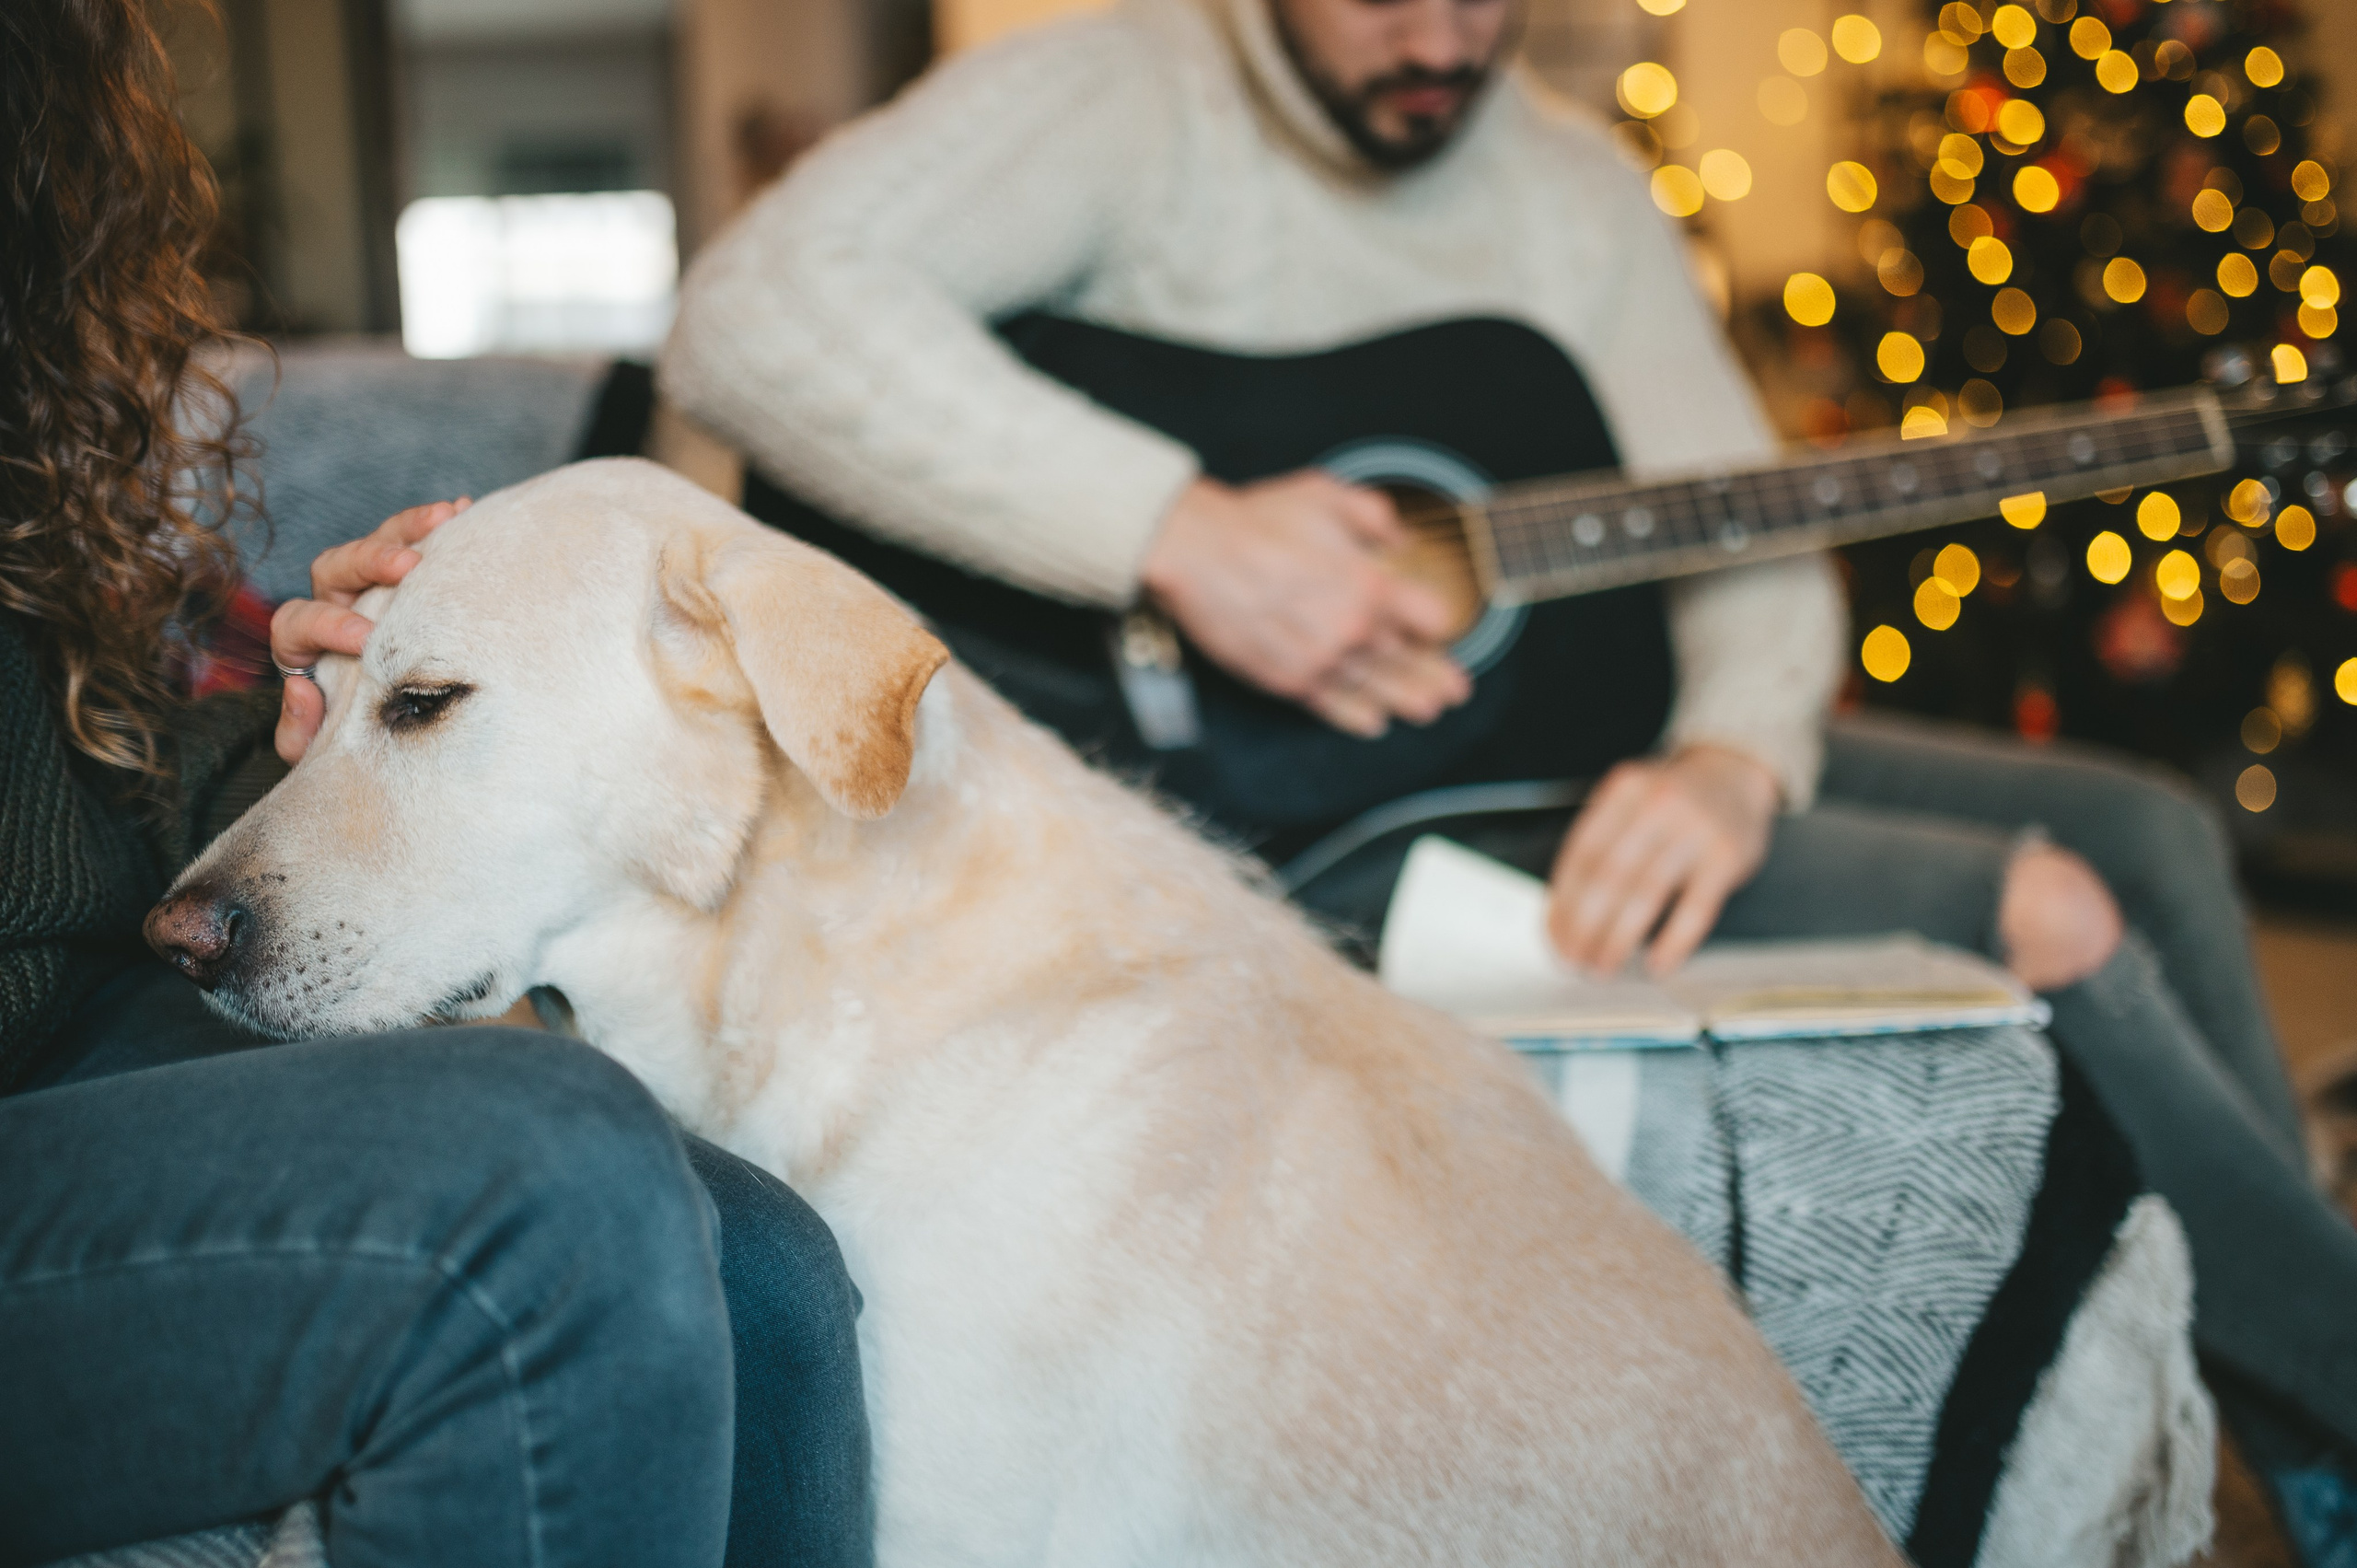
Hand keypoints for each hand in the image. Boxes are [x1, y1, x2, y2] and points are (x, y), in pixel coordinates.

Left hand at [270, 499, 467, 762]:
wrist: (391, 725)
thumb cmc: (357, 734)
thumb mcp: (323, 746)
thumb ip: (301, 731)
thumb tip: (299, 688)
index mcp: (301, 645)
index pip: (299, 623)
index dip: (328, 626)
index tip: (365, 640)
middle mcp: (330, 604)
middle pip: (332, 568)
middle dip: (368, 562)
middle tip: (407, 566)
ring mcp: (368, 583)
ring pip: (374, 542)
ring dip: (407, 528)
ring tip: (447, 516)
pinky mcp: (404, 572)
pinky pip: (413, 537)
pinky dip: (435, 523)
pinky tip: (464, 510)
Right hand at [1139, 473, 1470, 737]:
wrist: (1196, 552)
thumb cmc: (1258, 520)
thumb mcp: (1327, 494)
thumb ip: (1374, 516)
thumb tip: (1400, 541)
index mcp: (1370, 584)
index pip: (1430, 619)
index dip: (1438, 625)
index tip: (1439, 629)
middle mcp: (1353, 630)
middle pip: (1409, 662)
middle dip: (1434, 676)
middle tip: (1454, 691)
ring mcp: (1320, 660)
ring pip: (1377, 690)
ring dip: (1407, 702)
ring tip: (1429, 711)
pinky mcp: (1287, 679)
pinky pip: (1332, 706)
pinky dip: (1356, 717)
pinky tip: (1373, 723)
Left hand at [1546, 745, 1778, 976]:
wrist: (1735, 774)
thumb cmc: (1670, 802)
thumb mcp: (1631, 802)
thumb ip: (1601, 845)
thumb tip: (1563, 916)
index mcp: (1623, 790)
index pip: (1581, 855)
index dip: (1563, 903)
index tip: (1555, 938)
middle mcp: (1657, 803)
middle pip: (1608, 877)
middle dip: (1585, 927)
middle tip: (1573, 961)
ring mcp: (1696, 828)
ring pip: (1645, 895)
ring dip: (1619, 940)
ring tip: (1603, 968)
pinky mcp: (1727, 856)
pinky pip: (1696, 909)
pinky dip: (1673, 943)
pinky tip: (1657, 965)